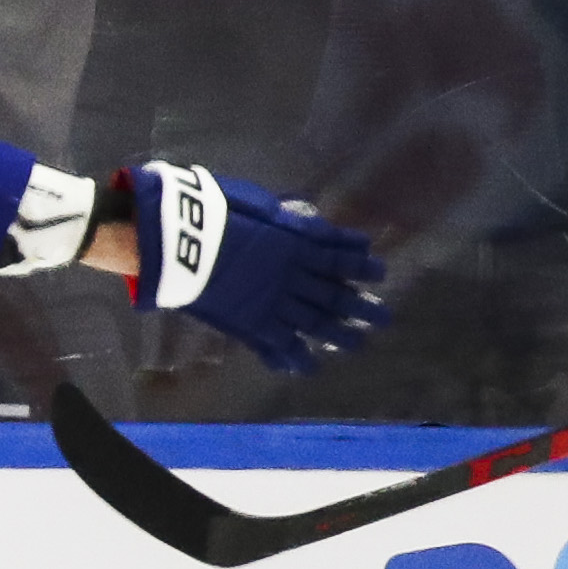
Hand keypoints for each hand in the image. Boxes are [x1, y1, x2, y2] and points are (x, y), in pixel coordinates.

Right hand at [126, 160, 387, 372]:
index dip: (359, 263)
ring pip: (316, 321)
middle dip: (361, 305)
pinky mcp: (252, 323)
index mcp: (295, 241)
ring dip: (339, 333)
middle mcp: (293, 275)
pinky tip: (309, 366)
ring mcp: (275, 302)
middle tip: (385, 318)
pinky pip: (281, 343)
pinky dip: (296, 357)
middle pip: (334, 293)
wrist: (182, 240)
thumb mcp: (255, 201)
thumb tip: (305, 221)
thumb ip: (283, 216)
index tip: (380, 271)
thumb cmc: (214, 210)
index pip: (337, 254)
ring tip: (358, 343)